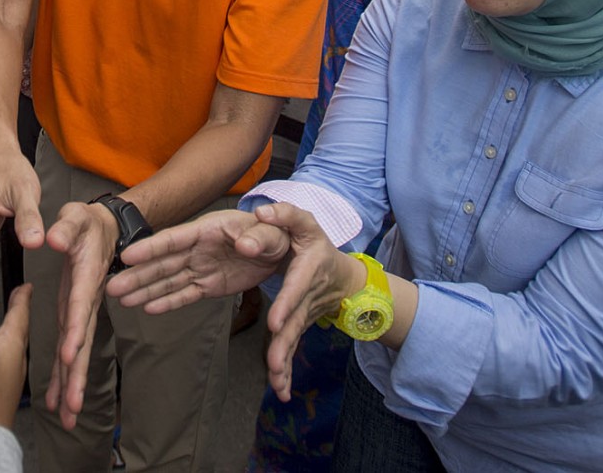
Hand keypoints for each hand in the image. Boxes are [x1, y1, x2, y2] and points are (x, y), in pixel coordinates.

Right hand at [0, 277, 31, 435]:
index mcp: (12, 345)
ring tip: (3, 324)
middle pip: (17, 330)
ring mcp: (5, 377)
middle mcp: (13, 360)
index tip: (28, 284)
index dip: (23, 297)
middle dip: (17, 313)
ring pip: (8, 347)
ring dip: (5, 332)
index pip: (20, 313)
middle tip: (19, 300)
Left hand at [43, 201, 117, 428]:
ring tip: (68, 416)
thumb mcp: (75, 217)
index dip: (76, 332)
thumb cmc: (86, 222)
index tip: (70, 357)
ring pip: (78, 353)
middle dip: (78, 376)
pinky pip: (69, 349)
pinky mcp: (73, 316)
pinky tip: (59, 398)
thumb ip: (66, 228)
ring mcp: (80, 312)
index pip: (80, 308)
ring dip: (73, 385)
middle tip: (74, 407)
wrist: (102, 228)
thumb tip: (52, 238)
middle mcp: (86, 302)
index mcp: (86, 279)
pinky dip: (65, 374)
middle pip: (83, 343)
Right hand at [107, 209, 290, 313]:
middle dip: (137, 275)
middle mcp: (198, 249)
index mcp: (207, 230)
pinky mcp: (209, 285)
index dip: (150, 248)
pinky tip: (147, 308)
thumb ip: (259, 235)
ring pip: (168, 281)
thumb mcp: (272, 230)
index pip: (174, 240)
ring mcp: (201, 267)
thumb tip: (245, 243)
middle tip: (110, 287)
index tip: (125, 256)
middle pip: (162, 263)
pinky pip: (185, 295)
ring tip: (121, 300)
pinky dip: (167, 302)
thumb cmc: (276, 232)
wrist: (283, 248)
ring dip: (145, 290)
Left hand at [251, 203, 363, 401]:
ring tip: (276, 380)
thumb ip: (284, 214)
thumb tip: (261, 212)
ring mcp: (304, 314)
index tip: (275, 322)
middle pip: (295, 322)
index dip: (287, 304)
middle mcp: (307, 296)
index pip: (297, 287)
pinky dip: (286, 370)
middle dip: (284, 344)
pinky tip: (280, 390)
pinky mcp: (298, 326)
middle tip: (273, 363)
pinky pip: (291, 348)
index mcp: (308, 270)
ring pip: (293, 339)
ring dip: (285, 361)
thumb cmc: (315, 243)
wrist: (341, 275)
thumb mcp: (304, 222)